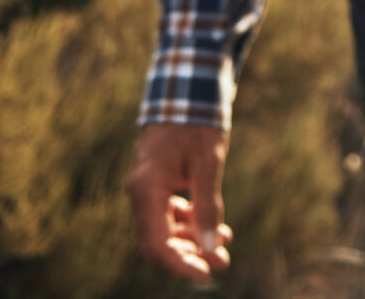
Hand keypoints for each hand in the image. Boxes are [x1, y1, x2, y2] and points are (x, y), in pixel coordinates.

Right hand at [127, 122, 234, 282]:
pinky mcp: (156, 183)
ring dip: (191, 240)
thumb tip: (212, 248)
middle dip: (189, 255)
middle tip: (222, 261)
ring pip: (163, 230)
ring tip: (225, 241)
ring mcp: (146, 188)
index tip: (207, 275)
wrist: (188, 88)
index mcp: (146, 189)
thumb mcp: (209, 164)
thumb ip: (208, 207)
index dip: (180, 264)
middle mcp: (139, 192)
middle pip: (157, 242)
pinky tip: (213, 223)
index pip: (156, 244)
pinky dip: (189, 223)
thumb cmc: (198, 123)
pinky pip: (167, 214)